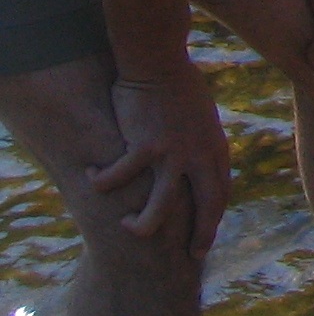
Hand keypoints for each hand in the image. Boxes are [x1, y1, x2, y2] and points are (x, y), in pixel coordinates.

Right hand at [89, 64, 231, 256]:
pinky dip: (102, 182)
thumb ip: (201, 144)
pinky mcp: (143, 146)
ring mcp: (171, 152)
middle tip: (192, 256)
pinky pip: (119, 179)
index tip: (205, 235)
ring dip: (142, 225)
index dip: (214, 217)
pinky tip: (90, 177)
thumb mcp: (201, 119)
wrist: (158, 59)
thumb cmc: (177, 86)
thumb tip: (198, 167)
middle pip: (206, 207)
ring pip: (159, 208)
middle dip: (200, 236)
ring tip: (127, 226)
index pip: (221, 192)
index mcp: (215, 146)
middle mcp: (199, 154)